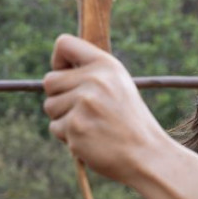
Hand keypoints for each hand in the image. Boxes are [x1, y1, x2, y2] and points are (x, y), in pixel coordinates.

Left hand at [43, 34, 169, 182]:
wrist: (148, 155)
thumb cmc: (132, 123)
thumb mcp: (120, 87)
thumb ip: (92, 74)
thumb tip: (56, 70)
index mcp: (107, 65)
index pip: (64, 44)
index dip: (59, 60)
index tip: (68, 74)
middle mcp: (94, 80)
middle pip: (50, 80)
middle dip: (60, 97)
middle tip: (85, 110)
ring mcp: (83, 104)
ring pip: (50, 106)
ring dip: (64, 118)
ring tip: (93, 125)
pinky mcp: (75, 127)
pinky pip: (55, 128)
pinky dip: (69, 137)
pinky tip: (92, 139)